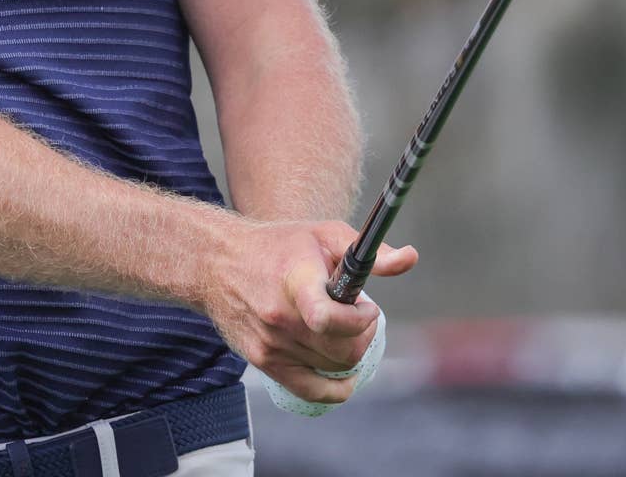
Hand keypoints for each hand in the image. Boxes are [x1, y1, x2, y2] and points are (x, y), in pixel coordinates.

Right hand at [200, 219, 416, 406]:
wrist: (216, 263)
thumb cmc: (277, 246)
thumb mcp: (322, 234)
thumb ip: (369, 252)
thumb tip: (410, 258)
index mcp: (295, 282)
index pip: (328, 318)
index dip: (359, 320)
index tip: (366, 306)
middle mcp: (280, 317)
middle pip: (341, 350)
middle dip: (363, 335)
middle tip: (360, 314)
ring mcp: (270, 344)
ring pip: (332, 369)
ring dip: (348, 352)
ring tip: (342, 328)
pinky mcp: (262, 361)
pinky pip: (311, 391)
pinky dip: (336, 389)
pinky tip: (346, 375)